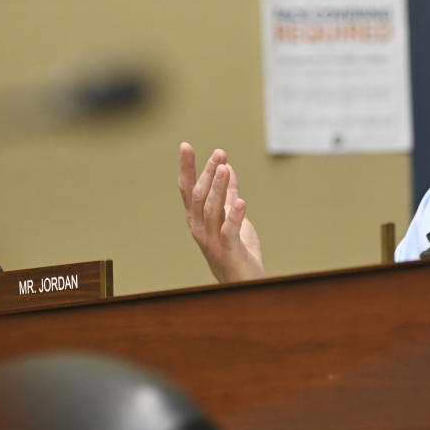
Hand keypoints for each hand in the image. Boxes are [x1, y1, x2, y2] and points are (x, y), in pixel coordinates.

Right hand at [178, 142, 264, 281]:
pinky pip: (229, 231)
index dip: (187, 168)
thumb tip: (227, 168)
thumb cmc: (237, 250)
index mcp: (198, 218)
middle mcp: (200, 228)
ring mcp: (212, 241)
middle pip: (199, 196)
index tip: (185, 146)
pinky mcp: (229, 251)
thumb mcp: (233, 217)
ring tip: (224, 169)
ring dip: (218, 188)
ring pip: (211, 210)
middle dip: (208, 173)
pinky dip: (234, 215)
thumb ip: (229, 194)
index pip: (188, 189)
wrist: (244, 283)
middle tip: (219, 153)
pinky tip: (241, 201)